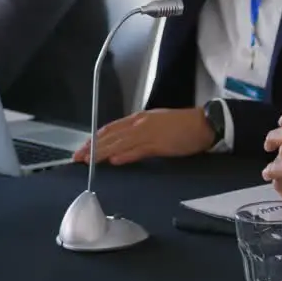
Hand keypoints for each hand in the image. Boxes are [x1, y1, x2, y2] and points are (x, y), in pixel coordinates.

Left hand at [72, 108, 215, 164]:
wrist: (204, 124)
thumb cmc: (182, 126)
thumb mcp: (156, 126)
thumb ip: (137, 137)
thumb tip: (119, 150)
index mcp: (139, 119)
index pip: (110, 129)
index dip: (94, 139)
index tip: (82, 149)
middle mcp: (140, 124)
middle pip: (110, 136)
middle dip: (92, 147)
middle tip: (77, 158)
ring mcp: (148, 133)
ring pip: (120, 143)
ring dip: (102, 152)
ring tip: (88, 161)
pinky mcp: (159, 144)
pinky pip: (138, 150)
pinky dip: (125, 155)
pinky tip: (114, 161)